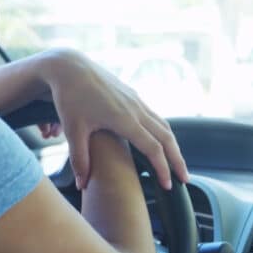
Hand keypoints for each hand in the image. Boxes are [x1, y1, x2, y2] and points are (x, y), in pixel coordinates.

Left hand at [40, 49, 188, 189]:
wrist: (69, 67)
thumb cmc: (69, 97)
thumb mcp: (73, 130)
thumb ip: (80, 159)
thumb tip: (82, 185)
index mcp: (124, 119)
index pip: (153, 148)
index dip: (162, 169)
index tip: (168, 186)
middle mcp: (136, 109)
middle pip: (166, 137)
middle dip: (177, 160)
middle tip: (184, 180)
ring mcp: (136, 100)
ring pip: (163, 125)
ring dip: (172, 146)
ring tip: (176, 163)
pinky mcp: (132, 95)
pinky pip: (154, 116)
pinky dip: (162, 133)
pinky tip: (160, 142)